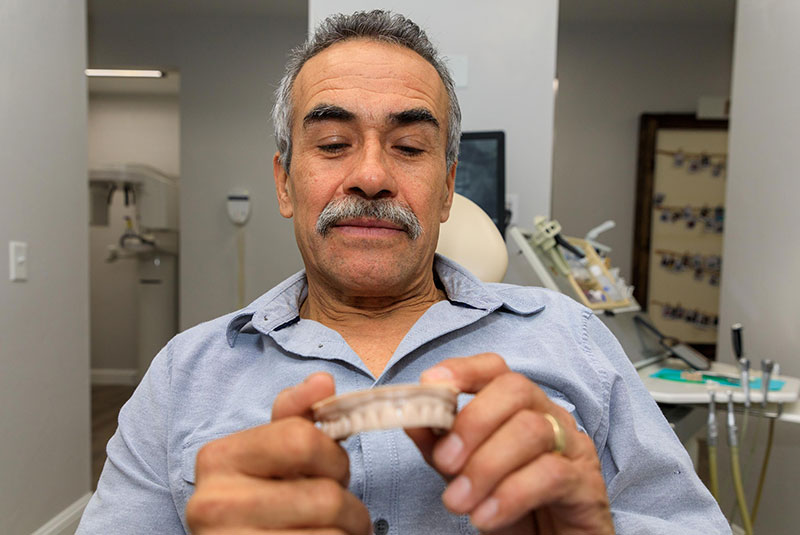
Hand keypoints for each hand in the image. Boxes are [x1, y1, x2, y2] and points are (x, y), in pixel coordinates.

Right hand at [186, 373, 371, 533]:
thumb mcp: (272, 455)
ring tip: (331, 530)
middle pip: (325, 495)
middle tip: (335, 509)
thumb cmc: (263, 504)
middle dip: (346, 502)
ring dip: (348, 531)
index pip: (301, 440)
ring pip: (332, 532)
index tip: (330, 470)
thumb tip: (323, 381)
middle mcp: (213, 504)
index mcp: (218, 458)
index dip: (333, 457)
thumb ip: (295, 417)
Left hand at [407, 354, 612, 533]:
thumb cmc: (514, 507)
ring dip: (485, 466)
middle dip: (473, 421)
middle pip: (514, 390)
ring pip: (531, 430)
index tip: (430, 385)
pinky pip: (550, 475)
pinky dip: (510, 495)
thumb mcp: (468, 474)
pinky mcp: (586, 485)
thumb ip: (442, 446)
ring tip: (458, 501)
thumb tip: (411, 419)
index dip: (462, 370)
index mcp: (520, 407)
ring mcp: (573, 448)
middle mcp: (550, 417)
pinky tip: (485, 517)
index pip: (495, 369)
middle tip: (444, 462)